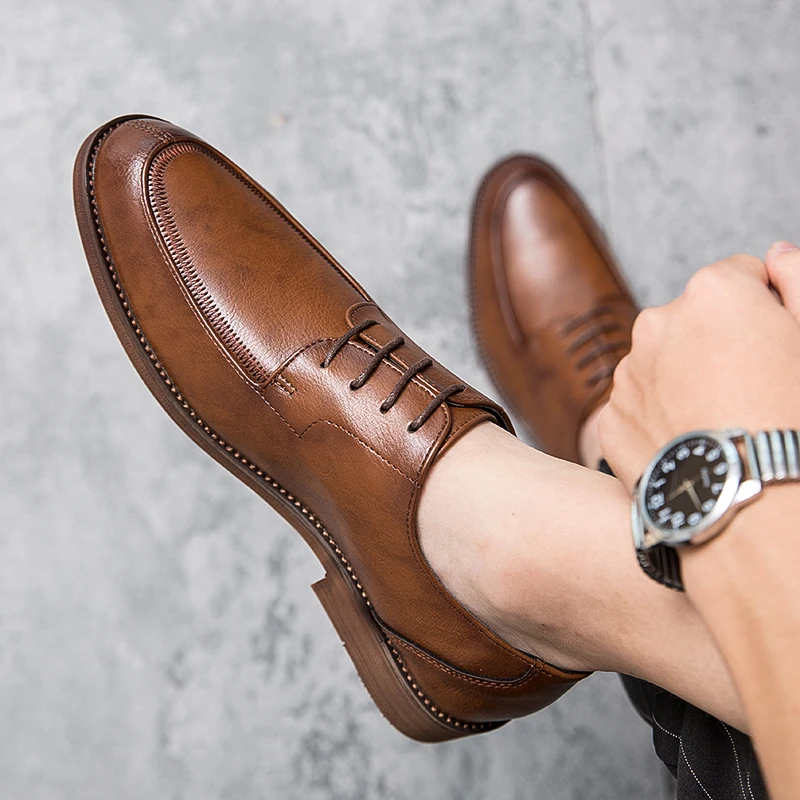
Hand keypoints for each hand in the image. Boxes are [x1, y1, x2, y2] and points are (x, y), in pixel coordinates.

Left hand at [599, 244, 799, 491]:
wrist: (756, 509)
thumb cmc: (798, 421)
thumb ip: (799, 279)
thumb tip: (775, 254)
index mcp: (713, 292)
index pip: (741, 276)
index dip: (767, 310)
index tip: (779, 346)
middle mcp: (656, 324)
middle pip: (694, 321)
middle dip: (719, 343)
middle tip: (755, 391)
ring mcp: (628, 375)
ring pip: (664, 364)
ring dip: (687, 380)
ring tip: (726, 423)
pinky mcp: (611, 420)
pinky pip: (641, 407)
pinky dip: (662, 418)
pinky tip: (696, 445)